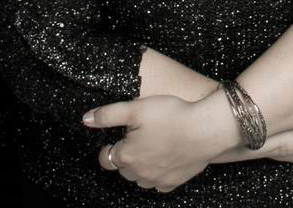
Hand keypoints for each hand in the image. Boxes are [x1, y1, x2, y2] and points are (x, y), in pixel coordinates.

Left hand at [85, 93, 235, 191]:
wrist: (206, 130)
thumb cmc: (172, 116)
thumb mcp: (136, 108)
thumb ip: (108, 115)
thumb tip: (86, 119)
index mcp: (127, 156)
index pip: (106, 158)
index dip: (108, 148)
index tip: (112, 140)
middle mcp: (139, 173)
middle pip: (123, 169)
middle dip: (125, 156)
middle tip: (135, 139)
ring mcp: (157, 180)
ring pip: (140, 178)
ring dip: (140, 167)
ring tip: (149, 149)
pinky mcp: (174, 182)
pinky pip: (159, 184)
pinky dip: (158, 175)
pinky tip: (163, 162)